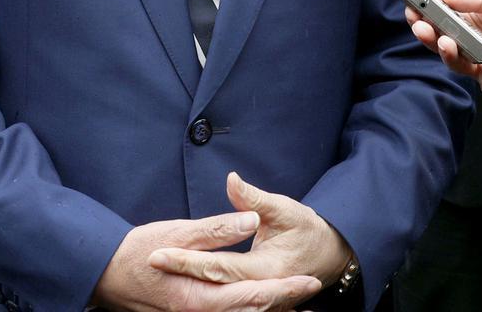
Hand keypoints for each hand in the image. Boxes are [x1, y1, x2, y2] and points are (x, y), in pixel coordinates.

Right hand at [92, 205, 319, 311]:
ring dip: (270, 306)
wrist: (105, 273)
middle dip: (285, 301)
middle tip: (312, 290)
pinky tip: (262, 300)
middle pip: (252, 311)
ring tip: (297, 298)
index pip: (253, 296)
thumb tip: (250, 219)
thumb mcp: (176, 232)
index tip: (310, 280)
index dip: (284, 289)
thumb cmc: (137, 252)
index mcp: (200, 297)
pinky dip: (249, 307)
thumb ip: (216, 230)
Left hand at [147, 172, 347, 295]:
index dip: (187, 260)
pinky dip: (207, 295)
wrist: (330, 254)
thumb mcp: (284, 208)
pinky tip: (183, 281)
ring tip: (159, 269)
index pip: (218, 267)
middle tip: (151, 258)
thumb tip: (232, 180)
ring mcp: (256, 300)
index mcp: (266, 270)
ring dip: (189, 284)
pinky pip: (226, 303)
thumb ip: (255, 199)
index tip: (158, 251)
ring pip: (217, 302)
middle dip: (180, 273)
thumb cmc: (307, 228)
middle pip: (211, 287)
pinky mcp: (253, 300)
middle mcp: (259, 289)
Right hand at [406, 0, 481, 96]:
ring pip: (456, 66)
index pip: (434, 21)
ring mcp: (481, 66)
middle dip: (426, 37)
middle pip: (438, 45)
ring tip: (448, 43)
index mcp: (463, 22)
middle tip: (421, 28)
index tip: (410, 9)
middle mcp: (467, 45)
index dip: (420, 16)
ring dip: (449, 55)